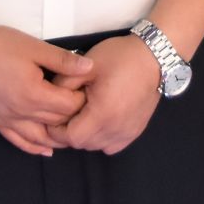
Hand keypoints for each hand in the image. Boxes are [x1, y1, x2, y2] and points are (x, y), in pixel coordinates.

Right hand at [0, 23, 93, 157]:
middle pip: (58, 123)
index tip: (89, 89)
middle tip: (86, 108)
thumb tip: (90, 68)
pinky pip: (20, 142)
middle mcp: (23, 113)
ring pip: (41, 138)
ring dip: (59, 138)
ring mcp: (9, 121)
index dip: (83, 99)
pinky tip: (46, 150)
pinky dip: (35, 148)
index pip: (69, 106)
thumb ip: (62, 60)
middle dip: (75, 117)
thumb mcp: (34, 47)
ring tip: (72, 132)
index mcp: (35, 94)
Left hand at [52, 34, 163, 154]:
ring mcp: (128, 132)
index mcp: (102, 113)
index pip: (71, 138)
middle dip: (69, 133)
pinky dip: (102, 139)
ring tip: (82, 115)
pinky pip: (112, 145)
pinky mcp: (136, 131)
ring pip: (97, 146)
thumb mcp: (86, 65)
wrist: (153, 57)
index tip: (53, 116)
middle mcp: (116, 129)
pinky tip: (100, 121)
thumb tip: (51, 99)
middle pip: (83, 144)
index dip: (57, 131)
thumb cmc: (119, 58)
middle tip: (65, 113)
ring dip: (86, 136)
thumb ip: (64, 83)